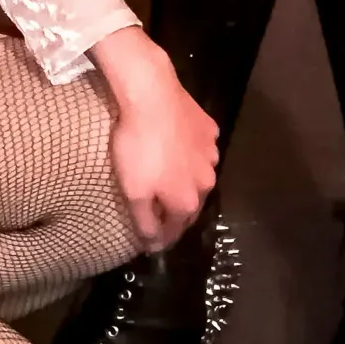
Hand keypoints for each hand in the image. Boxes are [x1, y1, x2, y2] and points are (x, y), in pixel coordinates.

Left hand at [91, 28, 218, 250]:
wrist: (152, 96)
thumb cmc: (138, 147)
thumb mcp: (133, 191)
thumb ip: (145, 222)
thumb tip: (153, 246)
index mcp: (187, 201)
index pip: (175, 230)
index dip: (161, 237)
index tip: (150, 239)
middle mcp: (207, 182)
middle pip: (189, 204)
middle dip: (175, 210)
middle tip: (158, 208)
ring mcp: (211, 153)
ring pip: (197, 175)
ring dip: (184, 179)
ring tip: (166, 173)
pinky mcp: (209, 128)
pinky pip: (199, 147)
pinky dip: (190, 151)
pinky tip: (175, 143)